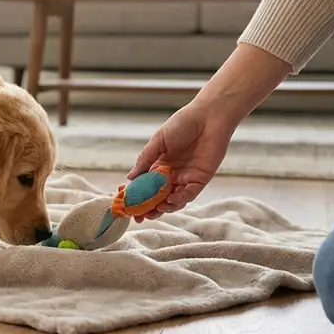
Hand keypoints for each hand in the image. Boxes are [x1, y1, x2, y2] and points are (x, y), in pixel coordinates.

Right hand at [127, 101, 236, 219]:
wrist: (208, 117)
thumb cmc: (182, 124)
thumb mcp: (158, 141)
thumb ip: (145, 160)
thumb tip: (130, 178)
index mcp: (159, 164)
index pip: (145, 184)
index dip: (136, 195)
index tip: (125, 203)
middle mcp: (172, 174)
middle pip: (158, 196)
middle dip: (148, 208)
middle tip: (138, 216)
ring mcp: (186, 178)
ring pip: (173, 200)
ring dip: (163, 208)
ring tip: (153, 212)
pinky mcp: (201, 179)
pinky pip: (189, 194)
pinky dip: (180, 200)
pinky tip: (170, 201)